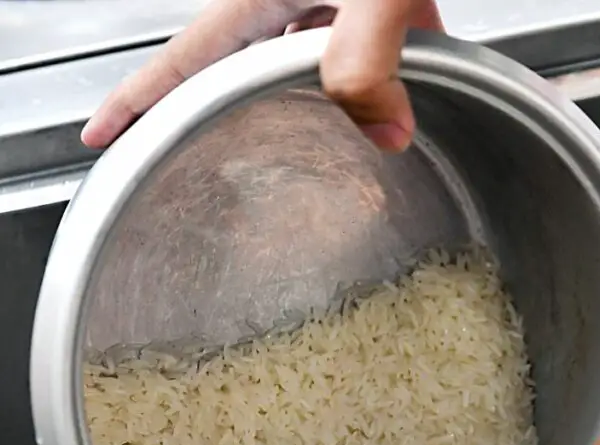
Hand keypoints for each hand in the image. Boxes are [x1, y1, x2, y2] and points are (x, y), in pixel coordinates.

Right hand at [81, 0, 443, 151]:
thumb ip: (371, 61)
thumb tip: (382, 133)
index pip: (184, 59)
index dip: (138, 101)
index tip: (102, 136)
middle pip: (236, 68)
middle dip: (220, 111)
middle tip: (201, 153)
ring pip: (299, 61)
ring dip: (307, 98)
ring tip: (309, 138)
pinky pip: (357, 43)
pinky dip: (371, 71)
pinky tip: (405, 87)